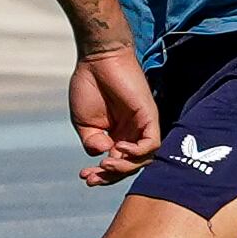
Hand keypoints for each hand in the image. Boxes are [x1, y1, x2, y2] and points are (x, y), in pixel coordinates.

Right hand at [69, 46, 160, 184]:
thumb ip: (92, 142)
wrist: (97, 60)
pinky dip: (137, 152)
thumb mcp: (85, 123)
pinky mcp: (150, 116)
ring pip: (143, 159)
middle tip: (92, 177)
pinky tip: (118, 148)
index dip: (102, 176)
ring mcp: (142, 126)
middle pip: (130, 166)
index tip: (85, 177)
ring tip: (105, 165)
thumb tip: (103, 155)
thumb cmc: (89, 86)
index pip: (116, 165)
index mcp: (117, 136)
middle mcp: (132, 133)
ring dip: (124, 168)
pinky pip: (152, 143)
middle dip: (111, 176)